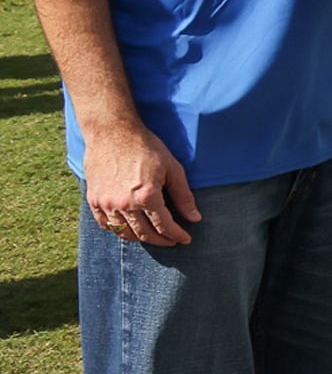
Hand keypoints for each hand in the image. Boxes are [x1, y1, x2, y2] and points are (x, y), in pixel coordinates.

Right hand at [83, 120, 199, 246]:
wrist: (112, 132)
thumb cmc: (146, 147)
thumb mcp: (172, 168)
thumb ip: (183, 195)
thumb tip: (195, 218)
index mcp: (147, 197)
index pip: (165, 226)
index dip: (177, 235)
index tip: (185, 239)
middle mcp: (125, 205)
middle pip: (145, 234)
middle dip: (162, 240)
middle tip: (172, 240)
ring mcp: (106, 204)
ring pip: (124, 233)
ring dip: (141, 238)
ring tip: (153, 235)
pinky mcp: (93, 200)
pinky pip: (105, 225)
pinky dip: (118, 230)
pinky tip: (129, 228)